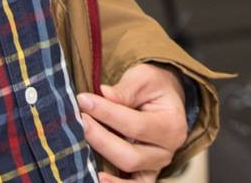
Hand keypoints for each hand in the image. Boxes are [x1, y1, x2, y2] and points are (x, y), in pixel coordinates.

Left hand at [79, 61, 189, 181]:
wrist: (165, 99)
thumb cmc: (154, 87)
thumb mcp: (144, 78)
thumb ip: (125, 89)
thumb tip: (103, 94)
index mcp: (171, 125)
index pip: (135, 125)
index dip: (106, 113)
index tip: (83, 100)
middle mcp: (167, 151)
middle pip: (130, 155)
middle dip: (100, 138)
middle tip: (79, 120)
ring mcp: (157, 166)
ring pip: (128, 171)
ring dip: (102, 159)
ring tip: (80, 145)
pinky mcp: (146, 174)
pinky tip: (96, 178)